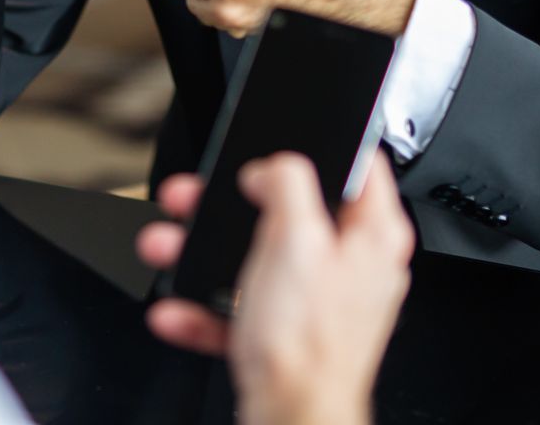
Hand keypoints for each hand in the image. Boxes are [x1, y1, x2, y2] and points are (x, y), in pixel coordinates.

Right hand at [136, 152, 412, 424]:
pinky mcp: (287, 336)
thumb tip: (275, 166)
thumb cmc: (308, 342)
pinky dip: (204, 307)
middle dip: (231, 205)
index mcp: (371, 235)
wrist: (291, 419)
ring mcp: (318, 303)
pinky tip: (178, 308)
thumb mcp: (296, 238)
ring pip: (254, 258)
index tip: (280, 142)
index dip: (319, 145)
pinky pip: (239, 307)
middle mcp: (351, 267)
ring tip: (169, 246)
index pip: (361, 165)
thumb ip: (288, 183)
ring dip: (203, 252)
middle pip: (289, 212)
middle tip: (197, 196)